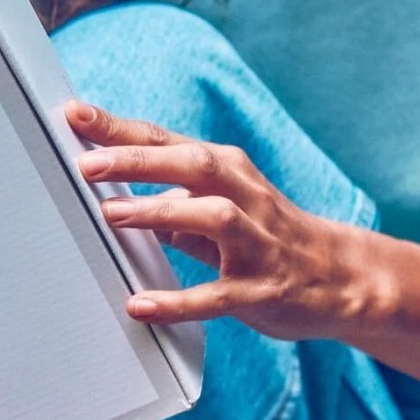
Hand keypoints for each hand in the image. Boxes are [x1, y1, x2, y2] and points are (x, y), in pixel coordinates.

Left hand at [67, 102, 372, 340]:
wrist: (343, 275)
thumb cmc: (271, 235)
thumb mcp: (223, 205)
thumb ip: (173, 200)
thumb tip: (114, 194)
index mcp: (228, 170)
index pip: (167, 141)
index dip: (121, 128)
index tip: (76, 114)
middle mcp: (244, 196)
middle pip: (192, 165)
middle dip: (139, 160)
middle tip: (87, 163)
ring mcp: (256, 242)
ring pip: (210, 217)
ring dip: (160, 213)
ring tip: (112, 215)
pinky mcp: (261, 289)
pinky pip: (217, 294)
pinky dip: (177, 301)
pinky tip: (141, 305)